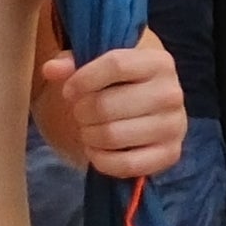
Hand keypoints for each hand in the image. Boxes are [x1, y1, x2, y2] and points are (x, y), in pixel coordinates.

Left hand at [32, 36, 187, 179]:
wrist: (152, 109)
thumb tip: (50, 69)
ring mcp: (174, 126)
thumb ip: (72, 63)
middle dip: (81, 112)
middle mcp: (172, 92)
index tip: (68, 91)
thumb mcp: (99, 65)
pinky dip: (101, 160)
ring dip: (89, 136)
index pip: (116, 65)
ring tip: (87, 130)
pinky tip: (96, 150)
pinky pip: (126, 164)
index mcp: (158, 61)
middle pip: (107, 105)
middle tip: (79, 113)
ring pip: (112, 136)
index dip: (83, 79)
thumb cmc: (121, 83)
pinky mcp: (171, 154)